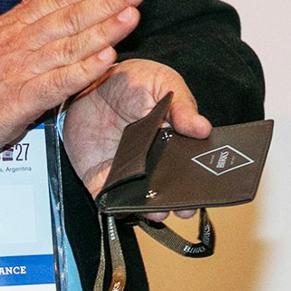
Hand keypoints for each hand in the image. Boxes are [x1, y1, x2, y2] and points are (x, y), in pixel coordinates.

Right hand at [0, 0, 141, 159]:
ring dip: (102, 31)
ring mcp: (20, 70)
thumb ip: (29, 7)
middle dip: (105, 2)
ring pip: (67, 46)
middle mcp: (19, 43)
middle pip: (68, 18)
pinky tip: (106, 61)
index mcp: (14, 25)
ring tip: (130, 18)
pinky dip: (82, 71)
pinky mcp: (20, 100)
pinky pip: (56, 83)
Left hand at [64, 58, 210, 220]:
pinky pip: (111, 200)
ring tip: (158, 209)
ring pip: (144, 200)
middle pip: (171, 188)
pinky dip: (117, 208)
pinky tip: (124, 206)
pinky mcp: (103, 180)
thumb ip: (181, 104)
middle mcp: (153, 160)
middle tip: (185, 206)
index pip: (192, 164)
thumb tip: (203, 128)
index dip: (201, 177)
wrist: (84, 86)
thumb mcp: (161, 81)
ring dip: (153, 209)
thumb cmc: (128, 81)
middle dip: (181, 202)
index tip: (206, 186)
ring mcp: (128, 172)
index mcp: (173, 138)